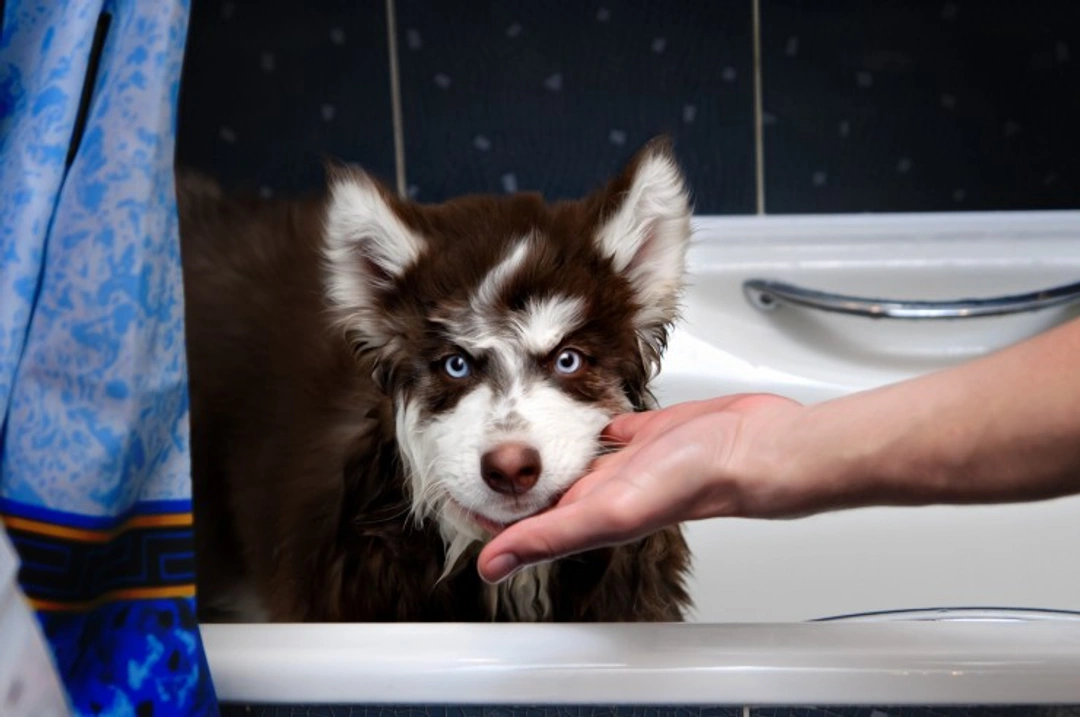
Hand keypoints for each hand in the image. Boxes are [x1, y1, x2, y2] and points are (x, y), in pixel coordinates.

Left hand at [476, 393, 803, 583]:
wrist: (753, 447)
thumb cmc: (696, 482)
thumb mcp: (611, 509)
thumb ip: (550, 535)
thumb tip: (492, 565)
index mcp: (588, 514)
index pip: (522, 522)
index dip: (486, 513)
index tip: (451, 492)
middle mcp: (602, 490)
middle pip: (541, 492)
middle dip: (507, 480)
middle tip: (469, 457)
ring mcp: (625, 461)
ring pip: (570, 460)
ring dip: (542, 453)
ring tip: (509, 437)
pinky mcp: (646, 432)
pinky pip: (605, 429)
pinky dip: (583, 423)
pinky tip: (573, 412)